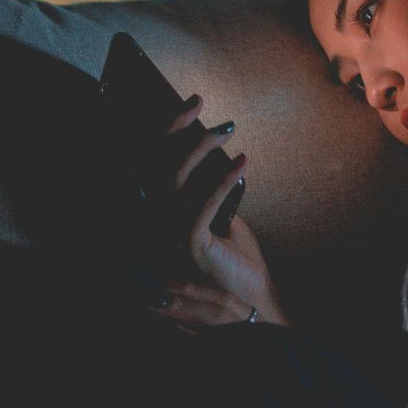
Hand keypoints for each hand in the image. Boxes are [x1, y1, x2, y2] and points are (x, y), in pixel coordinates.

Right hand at [149, 95, 289, 327]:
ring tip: (228, 130)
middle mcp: (158, 225)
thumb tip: (218, 160)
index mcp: (162, 216)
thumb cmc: (238, 262)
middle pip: (156, 167)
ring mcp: (169, 238)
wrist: (253, 303)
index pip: (155, 166)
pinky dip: (222, 181)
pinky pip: (202, 206)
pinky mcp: (190, 248)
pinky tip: (242, 163)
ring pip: (175, 181)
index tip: (193, 104)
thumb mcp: (223, 219)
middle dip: (178, 129)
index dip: (169, 132)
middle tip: (202, 104)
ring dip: (202, 148)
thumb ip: (213, 195)